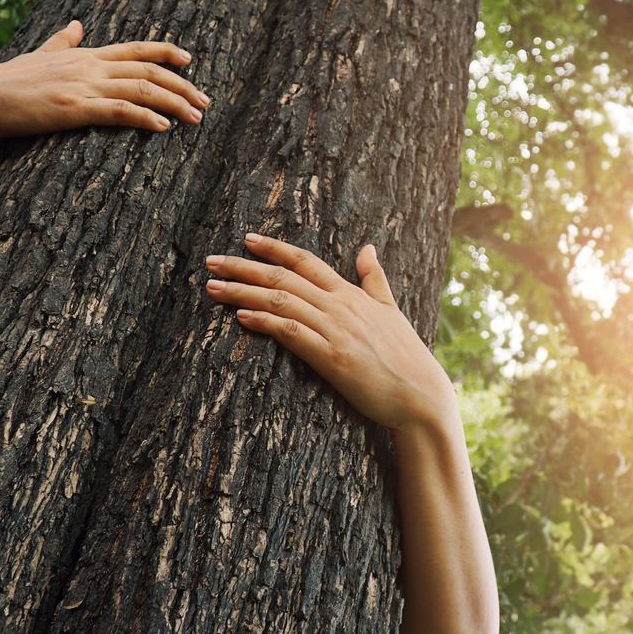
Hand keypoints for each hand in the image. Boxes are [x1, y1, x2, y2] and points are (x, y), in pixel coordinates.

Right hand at [0, 20, 209, 140]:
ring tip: (195, 119)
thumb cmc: (4, 82)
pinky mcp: (73, 109)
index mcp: (83, 55)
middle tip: (205, 102)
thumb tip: (78, 24)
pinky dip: (145, 117)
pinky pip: (118, 111)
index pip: (136, 48)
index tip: (191, 61)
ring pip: (141, 90)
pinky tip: (164, 127)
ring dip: (174, 103)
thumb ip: (62, 41)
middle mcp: (88, 66)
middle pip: (148, 70)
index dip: (167, 52)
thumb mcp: (38, 55)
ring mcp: (82, 86)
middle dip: (182, 86)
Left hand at [204, 233, 456, 432]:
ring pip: (281, 302)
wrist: (421, 394)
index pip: (306, 261)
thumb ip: (375, 279)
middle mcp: (340, 306)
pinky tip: (242, 317)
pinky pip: (292, 334)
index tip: (246, 239)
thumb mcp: (391, 310)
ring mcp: (335, 331)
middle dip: (244, 267)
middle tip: (211, 262)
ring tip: (213, 288)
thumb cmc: (406, 356)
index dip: (275, 248)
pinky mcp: (332, 358)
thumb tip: (368, 248)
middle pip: (284, 277)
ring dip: (243, 293)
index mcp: (351, 294)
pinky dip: (265, 322)